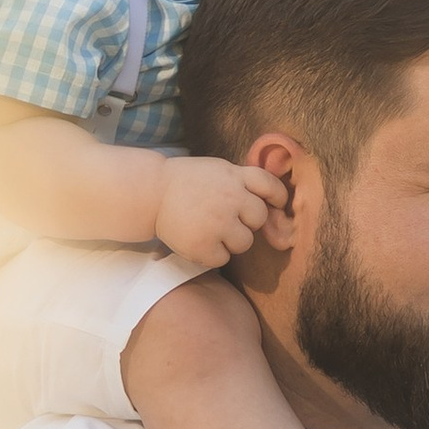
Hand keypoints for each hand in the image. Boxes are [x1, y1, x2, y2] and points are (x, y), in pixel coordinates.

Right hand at [154, 154, 291, 268]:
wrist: (150, 193)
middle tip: (224, 218)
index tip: (274, 205)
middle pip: (259, 218)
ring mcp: (218, 222)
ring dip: (231, 241)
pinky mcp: (204, 245)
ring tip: (209, 230)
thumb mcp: (217, 170)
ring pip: (245, 243)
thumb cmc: (184, 182)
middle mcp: (230, 197)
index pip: (271, 186)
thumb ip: (241, 181)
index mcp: (234, 176)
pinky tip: (199, 241)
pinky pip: (223, 259)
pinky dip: (213, 255)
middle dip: (247, 221)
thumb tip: (271, 203)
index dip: (277, 197)